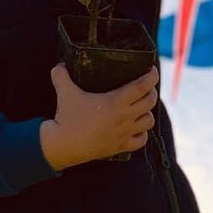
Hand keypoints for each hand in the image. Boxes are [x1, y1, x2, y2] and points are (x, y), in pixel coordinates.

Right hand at [39, 63, 158, 168]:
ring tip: (142, 107)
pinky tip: (137, 128)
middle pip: (150, 102)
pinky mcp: (120, 147)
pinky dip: (142, 133)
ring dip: (148, 112)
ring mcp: (124, 133)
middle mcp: (125, 117)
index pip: (143, 86)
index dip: (152, 76)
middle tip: (146, 87)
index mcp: (116, 101)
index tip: (153, 70)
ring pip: (149, 121)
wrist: (63, 146)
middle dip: (151, 92)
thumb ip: (62, 75)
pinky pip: (141, 140)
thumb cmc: (67, 117)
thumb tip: (60, 65)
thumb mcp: (64, 92)